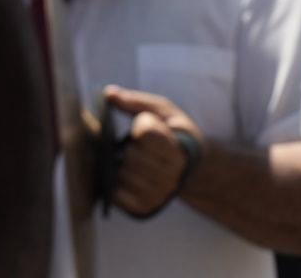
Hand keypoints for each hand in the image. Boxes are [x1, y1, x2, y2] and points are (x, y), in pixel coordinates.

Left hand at [104, 86, 202, 217]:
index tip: (149, 125)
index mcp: (179, 148)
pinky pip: (115, 194)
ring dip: (121, 164)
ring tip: (134, 161)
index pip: (145, 132)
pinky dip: (115, 182)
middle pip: (131, 154)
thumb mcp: (164, 112)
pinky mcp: (143, 208)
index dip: (142, 124)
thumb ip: (137, 102)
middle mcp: (171, 175)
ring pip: (121, 174)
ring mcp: (158, 194)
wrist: (193, 171)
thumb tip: (107, 93)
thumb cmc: (175, 135)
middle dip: (130, 146)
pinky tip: (128, 176)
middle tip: (140, 145)